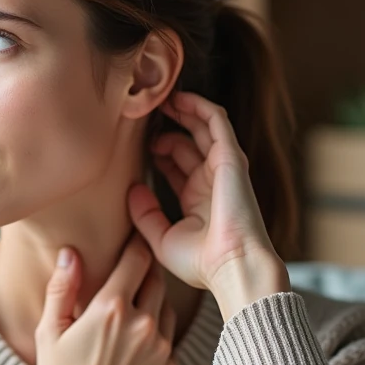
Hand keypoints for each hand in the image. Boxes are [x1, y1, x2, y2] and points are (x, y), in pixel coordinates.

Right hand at [35, 233, 177, 364]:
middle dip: (146, 270)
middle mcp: (142, 323)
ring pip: (166, 307)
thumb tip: (70, 253)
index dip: (136, 243)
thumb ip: (62, 288)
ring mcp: (161, 347)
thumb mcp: (50, 332)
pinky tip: (136, 343)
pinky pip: (168, 338)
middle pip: (156, 278)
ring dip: (152, 301)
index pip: (136, 258)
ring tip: (134, 307)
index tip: (134, 236)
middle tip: (135, 268)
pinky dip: (155, 333)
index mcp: (111, 308)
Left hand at [128, 90, 285, 298]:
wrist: (231, 266)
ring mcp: (222, 168)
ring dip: (183, 111)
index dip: (159, 152)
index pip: (177, 166)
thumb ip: (145, 214)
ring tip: (160, 100)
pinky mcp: (230, 157)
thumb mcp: (162, 239)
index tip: (136, 143)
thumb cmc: (201, 263)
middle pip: (189, 144)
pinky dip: (200, 107)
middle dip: (168, 129)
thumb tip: (132, 189)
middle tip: (144, 118)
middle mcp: (211, 181)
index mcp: (197, 201)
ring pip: (204, 128)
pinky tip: (179, 99)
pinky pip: (217, 122)